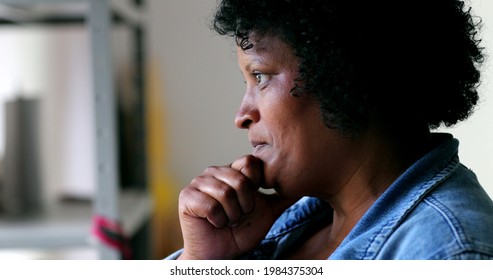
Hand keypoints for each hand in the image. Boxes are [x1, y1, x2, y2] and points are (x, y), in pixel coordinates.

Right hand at [177, 155, 295, 258]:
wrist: (220, 255)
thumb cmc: (241, 233)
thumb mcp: (267, 212)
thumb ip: (282, 196)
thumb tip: (303, 182)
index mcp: (232, 171)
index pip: (249, 162)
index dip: (255, 185)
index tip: (252, 203)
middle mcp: (214, 173)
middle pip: (240, 179)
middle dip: (245, 206)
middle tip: (238, 216)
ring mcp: (198, 183)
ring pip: (226, 193)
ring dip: (231, 215)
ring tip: (227, 220)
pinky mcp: (187, 197)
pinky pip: (211, 205)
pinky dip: (218, 221)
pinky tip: (214, 224)